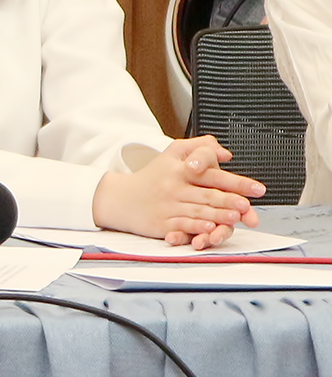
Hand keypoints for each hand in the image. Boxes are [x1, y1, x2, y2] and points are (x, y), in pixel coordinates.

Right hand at [92, 135, 263, 248]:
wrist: (119, 198)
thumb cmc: (152, 176)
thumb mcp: (171, 153)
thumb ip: (199, 147)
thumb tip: (226, 154)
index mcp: (180, 170)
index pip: (211, 174)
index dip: (236, 182)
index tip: (257, 188)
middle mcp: (174, 188)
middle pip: (207, 194)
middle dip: (230, 200)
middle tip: (247, 204)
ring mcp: (168, 207)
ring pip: (198, 211)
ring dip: (218, 215)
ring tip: (236, 217)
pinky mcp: (162, 224)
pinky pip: (182, 225)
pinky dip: (197, 228)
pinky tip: (209, 229)